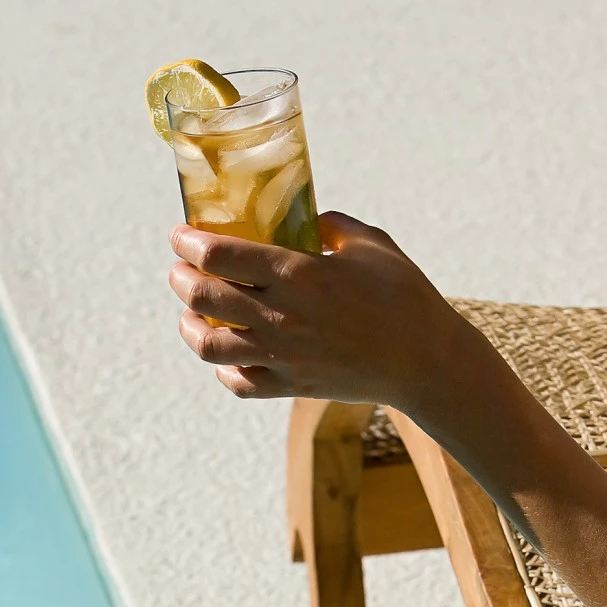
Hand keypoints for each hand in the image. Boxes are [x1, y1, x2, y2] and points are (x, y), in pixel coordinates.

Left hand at [168, 211, 475, 410]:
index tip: (181, 234)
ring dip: (190, 325)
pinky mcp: (293, 386)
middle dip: (181, 278)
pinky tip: (228, 353)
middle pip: (202, 297)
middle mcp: (282, 315)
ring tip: (191, 314)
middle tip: (180, 269)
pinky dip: (223, 368)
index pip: (219, 255)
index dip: (188, 242)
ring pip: (210, 346)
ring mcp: (285, 356)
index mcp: (299, 273)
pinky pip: (238, 383)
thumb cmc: (404, 294)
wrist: (426, 360)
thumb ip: (331, 225)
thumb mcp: (371, 244)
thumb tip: (303, 219)